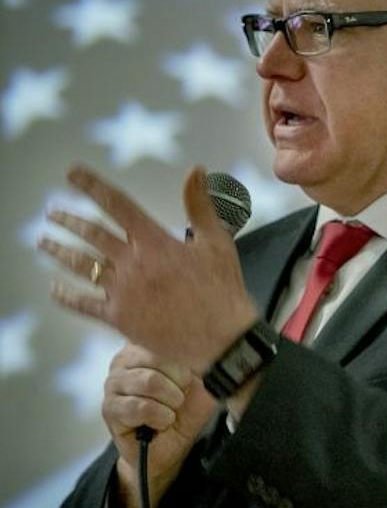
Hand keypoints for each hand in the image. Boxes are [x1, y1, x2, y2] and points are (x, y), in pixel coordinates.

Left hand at [39, 164, 257, 372]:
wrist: (221, 338)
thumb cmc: (222, 289)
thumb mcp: (217, 241)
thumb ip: (200, 205)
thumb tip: (195, 170)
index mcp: (154, 242)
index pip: (117, 205)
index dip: (92, 186)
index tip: (72, 174)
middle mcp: (131, 263)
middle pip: (91, 234)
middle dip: (68, 220)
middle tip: (52, 213)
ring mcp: (121, 291)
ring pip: (81, 265)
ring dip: (59, 252)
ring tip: (43, 242)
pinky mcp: (118, 317)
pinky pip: (83, 303)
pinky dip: (66, 295)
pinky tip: (54, 288)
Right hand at [102, 343, 218, 507]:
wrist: (173, 446)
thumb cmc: (186, 410)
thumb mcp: (204, 382)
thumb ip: (202, 359)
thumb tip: (205, 343)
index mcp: (146, 346)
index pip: (164, 337)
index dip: (186, 360)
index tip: (191, 377)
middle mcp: (124, 360)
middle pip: (157, 357)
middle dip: (180, 382)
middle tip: (181, 398)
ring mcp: (113, 383)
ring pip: (150, 382)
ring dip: (171, 402)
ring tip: (172, 410)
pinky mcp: (109, 408)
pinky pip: (140, 406)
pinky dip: (160, 417)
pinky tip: (161, 422)